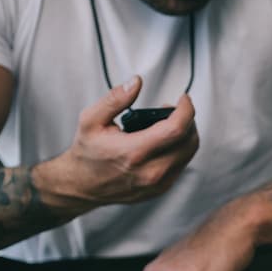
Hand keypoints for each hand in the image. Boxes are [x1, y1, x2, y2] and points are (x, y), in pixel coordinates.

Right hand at [33, 77, 199, 210]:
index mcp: (134, 152)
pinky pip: (182, 164)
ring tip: (167, 122)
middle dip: (187, 120)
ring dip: (186, 134)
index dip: (186, 110)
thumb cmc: (87, 151)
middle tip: (172, 109)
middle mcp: (151, 171)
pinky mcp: (161, 189)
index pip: (176, 129)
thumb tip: (136, 82)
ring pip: (189, 153)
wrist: (82, 185)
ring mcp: (158, 184)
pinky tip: (165, 140)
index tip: (183, 99)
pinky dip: (180, 148)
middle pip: (189, 141)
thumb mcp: (91, 119)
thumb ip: (115, 99)